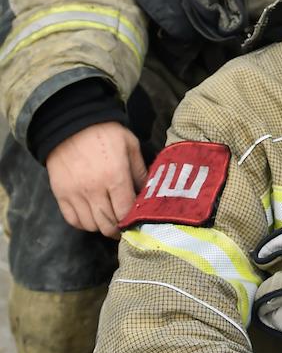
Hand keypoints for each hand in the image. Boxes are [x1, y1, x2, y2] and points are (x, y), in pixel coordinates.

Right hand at [46, 122, 146, 237]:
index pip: (125, 212)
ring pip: (90, 226)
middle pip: (107, 224)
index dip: (133, 221)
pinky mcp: (61, 194)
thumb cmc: (105, 132)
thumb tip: (148, 192)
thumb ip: (140, 171)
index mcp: (115, 176)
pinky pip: (73, 220)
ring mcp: (75, 194)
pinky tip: (92, 215)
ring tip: (109, 218)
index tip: (137, 221)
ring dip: (101, 226)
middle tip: (124, 226)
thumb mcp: (130, 145)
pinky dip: (84, 223)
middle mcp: (94, 189)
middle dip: (118, 229)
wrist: (70, 123)